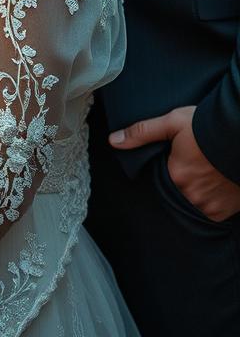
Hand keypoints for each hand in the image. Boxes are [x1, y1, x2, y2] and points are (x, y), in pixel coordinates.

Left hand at [110, 105, 239, 220]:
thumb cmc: (208, 126)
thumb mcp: (173, 122)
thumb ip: (141, 132)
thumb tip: (113, 140)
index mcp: (176, 175)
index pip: (164, 177)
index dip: (172, 167)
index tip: (181, 159)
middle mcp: (191, 196)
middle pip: (179, 191)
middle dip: (185, 181)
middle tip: (197, 164)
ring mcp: (209, 207)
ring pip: (195, 203)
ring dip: (198, 192)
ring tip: (208, 173)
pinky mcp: (224, 213)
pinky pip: (212, 211)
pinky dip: (212, 200)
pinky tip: (217, 184)